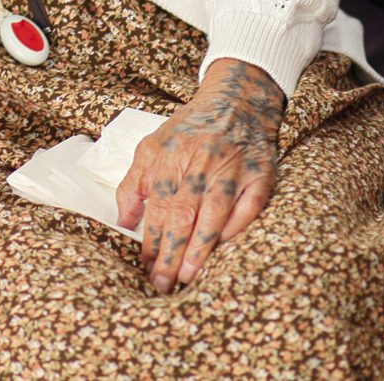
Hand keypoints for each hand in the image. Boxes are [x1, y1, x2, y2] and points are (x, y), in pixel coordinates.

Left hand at [116, 58, 283, 293]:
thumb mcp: (151, 147)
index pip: (157, 205)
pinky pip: (250, 206)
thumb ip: (133, 184)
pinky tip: (224, 250)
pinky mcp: (262, 173)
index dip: (150, 239)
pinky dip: (237, 228)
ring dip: (201, 248)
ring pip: (214, 213)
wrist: (235, 100)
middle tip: (163, 282)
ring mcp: (233, 167)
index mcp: (169, 156)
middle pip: (183, 213)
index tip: (144, 266)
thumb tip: (122, 223)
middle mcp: (200, 161)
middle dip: (171, 252)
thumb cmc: (188, 130)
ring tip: (188, 276)